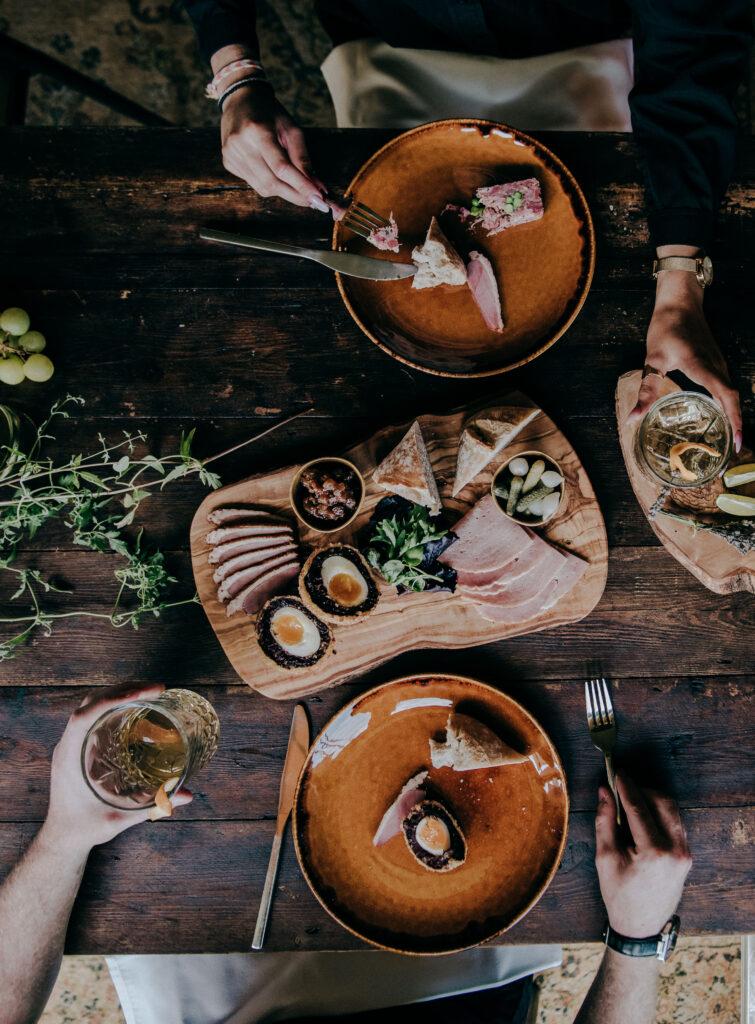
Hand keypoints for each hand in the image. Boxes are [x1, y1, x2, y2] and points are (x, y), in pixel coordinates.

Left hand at [43, 682, 191, 852]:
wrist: (62, 838)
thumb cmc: (84, 829)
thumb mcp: (119, 818)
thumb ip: (152, 806)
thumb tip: (187, 795)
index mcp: (69, 757)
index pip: (84, 716)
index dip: (112, 699)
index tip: (143, 693)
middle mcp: (69, 744)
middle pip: (92, 702)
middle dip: (124, 689)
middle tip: (157, 689)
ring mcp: (73, 743)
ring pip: (94, 704)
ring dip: (121, 693)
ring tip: (150, 691)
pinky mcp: (81, 745)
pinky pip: (96, 714)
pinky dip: (117, 705)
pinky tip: (137, 708)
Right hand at [220, 84, 327, 209]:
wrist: (240, 99)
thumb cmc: (269, 112)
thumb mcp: (291, 128)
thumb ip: (302, 158)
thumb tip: (316, 185)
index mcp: (257, 131)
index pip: (281, 168)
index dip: (301, 186)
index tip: (318, 198)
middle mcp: (240, 145)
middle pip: (271, 182)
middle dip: (295, 195)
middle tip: (313, 201)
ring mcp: (231, 155)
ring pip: (263, 188)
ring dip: (284, 192)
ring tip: (298, 188)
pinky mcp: (228, 162)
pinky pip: (254, 183)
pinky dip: (270, 184)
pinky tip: (276, 175)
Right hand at [595, 772, 691, 936]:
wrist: (641, 926)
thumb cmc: (620, 895)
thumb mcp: (605, 857)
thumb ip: (605, 820)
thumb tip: (605, 791)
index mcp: (654, 852)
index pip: (639, 806)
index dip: (625, 785)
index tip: (615, 771)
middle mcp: (675, 850)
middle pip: (663, 802)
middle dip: (642, 789)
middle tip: (622, 786)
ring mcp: (684, 854)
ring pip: (672, 811)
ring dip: (652, 800)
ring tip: (630, 801)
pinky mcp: (686, 856)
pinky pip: (675, 823)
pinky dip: (659, 813)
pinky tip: (642, 817)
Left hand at [628, 270, 741, 451]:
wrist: (679, 302)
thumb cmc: (666, 328)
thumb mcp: (653, 361)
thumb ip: (646, 391)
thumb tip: (633, 419)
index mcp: (705, 368)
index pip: (727, 398)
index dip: (734, 421)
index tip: (737, 443)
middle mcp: (717, 366)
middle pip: (733, 399)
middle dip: (735, 425)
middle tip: (732, 451)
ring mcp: (718, 363)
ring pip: (731, 392)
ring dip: (732, 414)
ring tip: (727, 438)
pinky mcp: (715, 361)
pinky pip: (726, 385)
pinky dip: (727, 402)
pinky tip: (718, 414)